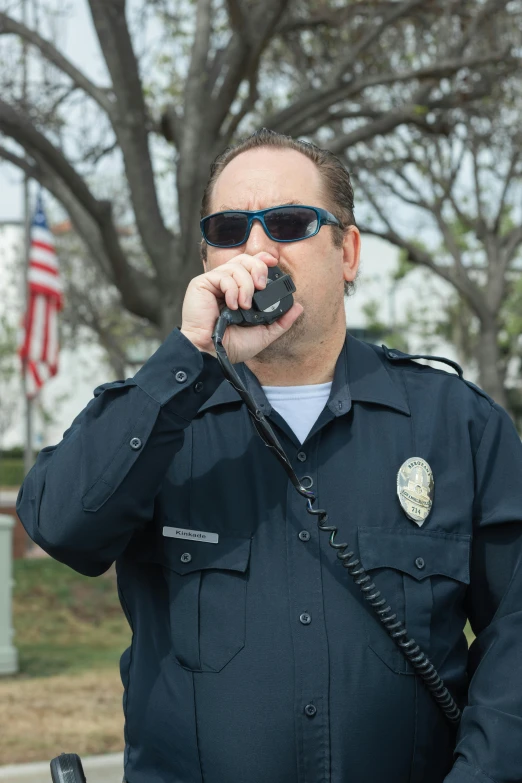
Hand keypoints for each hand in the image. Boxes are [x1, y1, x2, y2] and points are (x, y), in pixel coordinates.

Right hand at [180, 251, 302, 363]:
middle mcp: (226, 284)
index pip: (250, 265)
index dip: (262, 259)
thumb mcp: (263, 333)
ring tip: (245, 305)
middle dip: (258, 268)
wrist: (212, 354)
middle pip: (245, 259)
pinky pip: (222, 275)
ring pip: (236, 266)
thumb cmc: (231, 345)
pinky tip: (232, 306)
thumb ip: (281, 321)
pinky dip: (232, 290)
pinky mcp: (201, 284)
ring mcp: (213, 283)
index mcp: (238, 291)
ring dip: (246, 285)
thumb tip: (299, 307)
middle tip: (262, 286)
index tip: (274, 262)